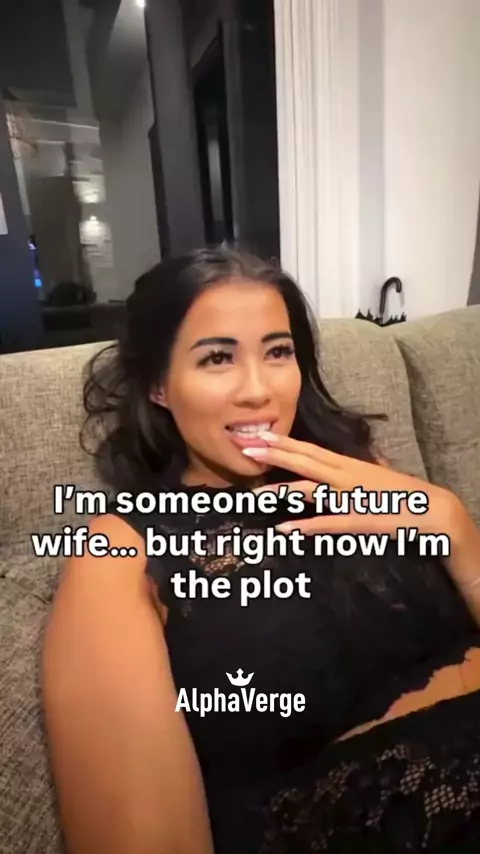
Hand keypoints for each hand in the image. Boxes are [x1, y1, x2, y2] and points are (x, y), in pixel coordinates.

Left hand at [248, 432, 464, 540]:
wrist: (430, 509)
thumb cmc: (400, 492)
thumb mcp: (373, 473)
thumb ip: (353, 468)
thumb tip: (337, 462)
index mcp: (347, 464)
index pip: (309, 449)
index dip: (284, 442)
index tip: (260, 435)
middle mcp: (345, 475)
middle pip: (303, 461)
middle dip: (274, 454)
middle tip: (246, 447)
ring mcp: (349, 497)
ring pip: (310, 489)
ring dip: (281, 490)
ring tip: (256, 491)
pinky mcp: (356, 520)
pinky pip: (326, 522)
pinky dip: (304, 525)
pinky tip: (284, 528)